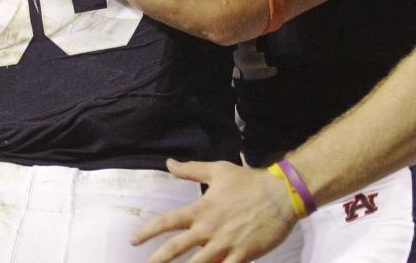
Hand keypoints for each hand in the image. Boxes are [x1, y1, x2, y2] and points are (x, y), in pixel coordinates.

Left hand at [132, 159, 297, 262]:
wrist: (281, 193)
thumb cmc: (249, 181)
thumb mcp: (218, 170)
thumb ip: (191, 170)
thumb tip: (169, 163)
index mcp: (201, 209)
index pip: (168, 221)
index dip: (148, 231)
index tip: (133, 240)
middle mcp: (209, 229)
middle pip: (176, 249)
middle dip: (157, 260)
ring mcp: (225, 244)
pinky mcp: (242, 255)